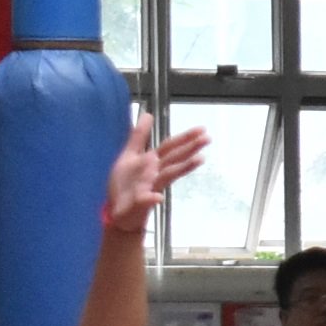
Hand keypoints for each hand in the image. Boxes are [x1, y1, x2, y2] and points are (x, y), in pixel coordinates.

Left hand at [102, 110, 210, 237]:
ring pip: (168, 175)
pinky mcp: (141, 203)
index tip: (202, 129)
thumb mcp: (129, 155)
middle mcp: (155, 173)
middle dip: (191, 148)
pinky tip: (158, 197)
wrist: (117, 212)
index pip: (171, 147)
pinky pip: (147, 200)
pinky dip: (152, 198)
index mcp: (152, 161)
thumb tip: (148, 114)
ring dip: (183, 168)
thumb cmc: (125, 184)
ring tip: (200, 160)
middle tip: (208, 139)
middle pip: (175, 158)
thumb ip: (138, 136)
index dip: (185, 137)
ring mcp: (150, 187)